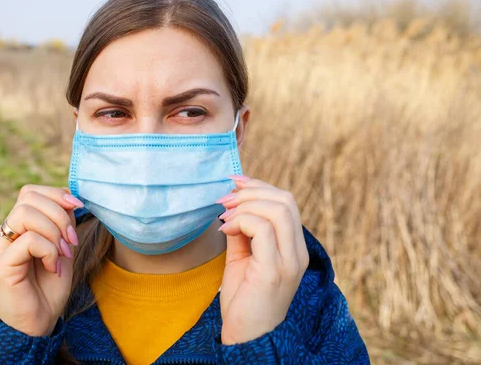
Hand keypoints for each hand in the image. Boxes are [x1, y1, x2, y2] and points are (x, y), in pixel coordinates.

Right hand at [0, 184, 83, 336]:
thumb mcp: (63, 247)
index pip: (30, 192)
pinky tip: (52, 267)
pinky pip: (29, 240)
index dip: (57, 194)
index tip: (78, 208)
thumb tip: (70, 197)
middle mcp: (4, 233)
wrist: (39, 322)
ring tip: (62, 253)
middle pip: (27, 197)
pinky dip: (48, 250)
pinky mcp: (1, 264)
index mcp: (18, 226)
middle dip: (59, 214)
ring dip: (54, 231)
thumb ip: (63, 222)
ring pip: (25, 214)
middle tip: (71, 240)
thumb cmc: (50, 286)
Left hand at [216, 175, 309, 344]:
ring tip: (224, 215)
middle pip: (285, 200)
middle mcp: (297, 252)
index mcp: (293, 247)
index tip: (233, 182)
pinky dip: (241, 221)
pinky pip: (263, 229)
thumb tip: (231, 204)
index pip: (286, 202)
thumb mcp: (242, 258)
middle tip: (224, 200)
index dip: (259, 185)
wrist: (247, 338)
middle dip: (251, 191)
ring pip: (278, 209)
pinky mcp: (274, 271)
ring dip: (246, 204)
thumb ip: (241, 231)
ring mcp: (289, 262)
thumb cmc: (244, 300)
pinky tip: (225, 229)